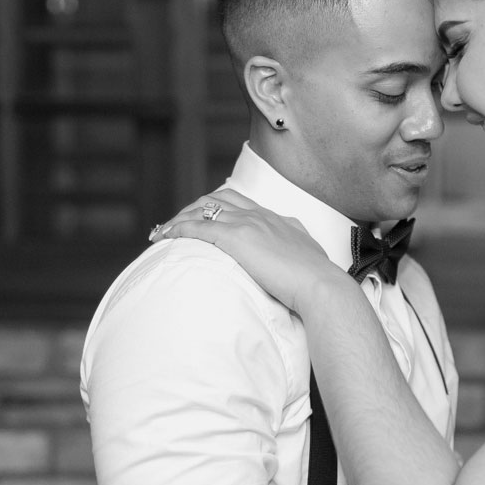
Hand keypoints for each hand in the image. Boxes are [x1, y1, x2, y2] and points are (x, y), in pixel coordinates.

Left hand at [154, 190, 350, 314]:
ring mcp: (248, 224)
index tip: (205, 219)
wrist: (321, 286)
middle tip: (177, 222)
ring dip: (180, 217)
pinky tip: (165, 236)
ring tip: (163, 230)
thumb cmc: (318, 282)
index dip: (218, 208)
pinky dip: (178, 229)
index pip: (241, 202)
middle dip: (194, 208)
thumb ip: (297, 254)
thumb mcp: (308, 259)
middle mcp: (260, 216)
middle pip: (218, 199)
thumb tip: (296, 263)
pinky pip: (198, 227)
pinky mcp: (237, 239)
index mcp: (277, 220)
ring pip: (203, 209)